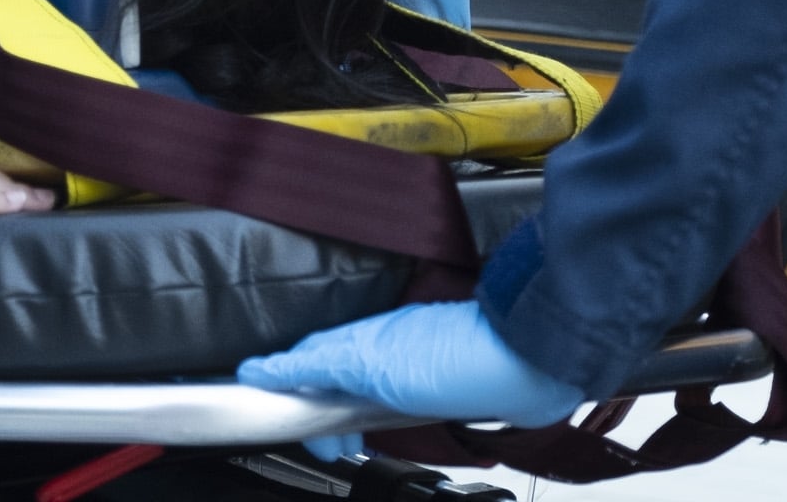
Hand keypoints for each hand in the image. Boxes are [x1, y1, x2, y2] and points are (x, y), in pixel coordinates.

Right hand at [237, 301, 583, 459]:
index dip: (283, 385)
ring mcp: (413, 369)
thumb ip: (319, 366)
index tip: (259, 403)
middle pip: (333, 379)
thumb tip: (263, 369)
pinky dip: (378, 419)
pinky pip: (396, 404)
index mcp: (362, 340)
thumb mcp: (372, 364)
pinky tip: (383, 430)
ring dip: (347, 418)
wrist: (528, 363)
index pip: (307, 360)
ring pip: (363, 393)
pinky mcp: (441, 388)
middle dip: (317, 412)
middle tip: (320, 446)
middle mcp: (384, 350)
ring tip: (344, 445)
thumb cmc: (458, 356)